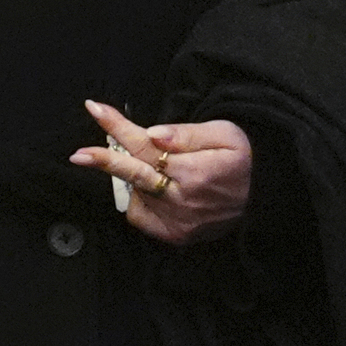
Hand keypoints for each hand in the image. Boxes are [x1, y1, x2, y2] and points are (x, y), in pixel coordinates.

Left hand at [71, 101, 252, 245]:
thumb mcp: (227, 134)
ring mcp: (177, 220)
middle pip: (133, 174)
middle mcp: (182, 198)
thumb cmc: (247, 158)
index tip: (94, 109)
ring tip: (160, 169)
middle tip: (79, 155)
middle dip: (104, 161)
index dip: (117, 126)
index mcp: (194, 170)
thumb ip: (188, 134)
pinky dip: (141, 202)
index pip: (145, 144)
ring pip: (135, 195)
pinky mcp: (175, 235)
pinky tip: (158, 191)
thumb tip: (154, 135)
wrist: (267, 197)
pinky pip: (141, 217)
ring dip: (136, 178)